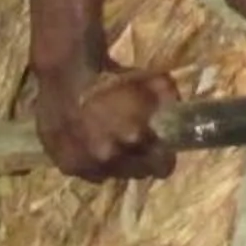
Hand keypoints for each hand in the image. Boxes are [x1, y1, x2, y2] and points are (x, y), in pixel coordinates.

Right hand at [34, 64, 176, 181]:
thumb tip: (178, 115)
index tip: (162, 150)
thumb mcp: (154, 82)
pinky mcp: (67, 164)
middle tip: (136, 145)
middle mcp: (110, 156)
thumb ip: (170, 103)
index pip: (162, 167)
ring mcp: (87, 163)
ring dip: (115, 163)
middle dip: (141, 160)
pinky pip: (88, 173)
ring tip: (111, 144)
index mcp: (135, 138)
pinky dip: (91, 163)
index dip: (164, 158)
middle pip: (137, 172)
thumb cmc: (113, 74)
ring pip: (112, 174)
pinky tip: (91, 146)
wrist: (68, 71)